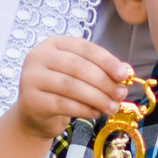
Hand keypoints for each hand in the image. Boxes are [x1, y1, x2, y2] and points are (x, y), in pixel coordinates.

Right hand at [14, 36, 135, 140]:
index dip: (107, 60)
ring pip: (71, 87)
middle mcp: (38, 56)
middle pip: (78, 67)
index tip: (125, 75)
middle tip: (121, 94)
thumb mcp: (79, 74)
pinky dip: (84, 110)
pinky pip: (63, 104)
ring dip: (97, 98)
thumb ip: (99, 70)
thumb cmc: (61, 90)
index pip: (85, 48)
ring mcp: (31, 77)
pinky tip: (96, 113)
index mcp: (53, 43)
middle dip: (104, 82)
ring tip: (112, 107)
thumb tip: (126, 72)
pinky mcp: (31, 100)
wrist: (34, 114)